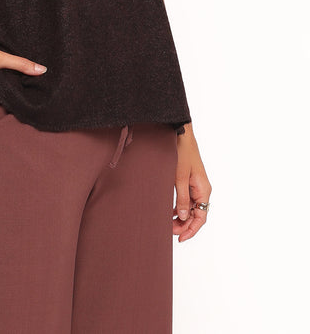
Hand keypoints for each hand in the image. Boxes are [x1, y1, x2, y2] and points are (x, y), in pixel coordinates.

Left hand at [173, 124, 211, 241]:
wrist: (181, 134)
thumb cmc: (181, 152)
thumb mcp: (179, 177)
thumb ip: (181, 198)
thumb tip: (183, 217)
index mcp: (203, 189)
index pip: (201, 217)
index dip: (191, 230)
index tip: (180, 239)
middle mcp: (202, 189)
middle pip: (197, 214)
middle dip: (185, 225)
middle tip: (170, 231)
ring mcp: (196, 185)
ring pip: (192, 207)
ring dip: (182, 217)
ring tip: (168, 223)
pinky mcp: (190, 180)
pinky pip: (187, 199)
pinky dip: (180, 207)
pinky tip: (170, 211)